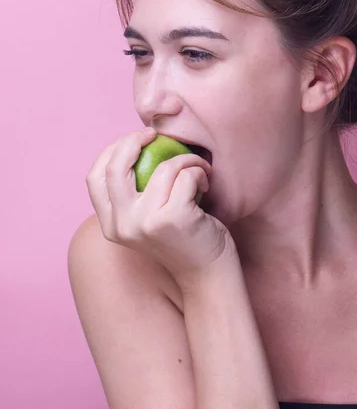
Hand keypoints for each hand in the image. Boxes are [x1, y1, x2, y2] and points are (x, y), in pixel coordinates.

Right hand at [85, 128, 234, 282]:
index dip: (112, 150)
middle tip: (157, 135)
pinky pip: (185, 175)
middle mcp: (122, 225)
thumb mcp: (149, 219)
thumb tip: (133, 144)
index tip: (136, 139)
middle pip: (116, 166)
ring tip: (199, 168)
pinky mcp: (172, 219)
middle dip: (135, 139)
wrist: (209, 273)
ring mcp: (145, 223)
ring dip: (186, 158)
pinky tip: (205, 184)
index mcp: (110, 225)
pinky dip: (199, 171)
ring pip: (162, 167)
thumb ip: (136, 195)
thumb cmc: (184, 239)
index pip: (94, 177)